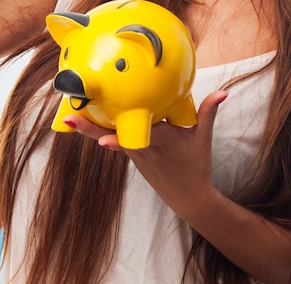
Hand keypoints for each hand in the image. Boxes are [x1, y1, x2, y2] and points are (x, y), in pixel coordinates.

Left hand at [64, 91, 228, 216]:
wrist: (189, 198)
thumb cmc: (196, 166)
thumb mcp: (203, 138)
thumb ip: (209, 112)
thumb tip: (222, 92)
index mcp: (161, 142)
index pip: (139, 139)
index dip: (119, 139)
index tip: (102, 142)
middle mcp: (143, 149)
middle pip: (114, 136)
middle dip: (90, 129)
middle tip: (68, 120)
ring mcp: (135, 154)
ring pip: (110, 137)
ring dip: (90, 129)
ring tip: (68, 118)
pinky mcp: (133, 155)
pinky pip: (115, 139)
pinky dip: (101, 131)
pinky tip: (85, 120)